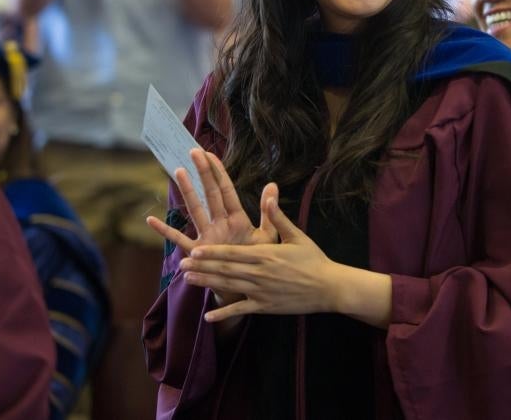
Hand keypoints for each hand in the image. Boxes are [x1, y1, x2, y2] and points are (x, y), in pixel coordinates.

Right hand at [146, 148, 278, 305]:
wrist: (246, 285)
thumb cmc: (256, 259)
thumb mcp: (266, 235)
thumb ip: (268, 212)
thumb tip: (273, 184)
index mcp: (236, 218)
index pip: (226, 190)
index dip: (219, 172)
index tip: (210, 154)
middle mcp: (219, 223)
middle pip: (210, 194)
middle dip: (203, 173)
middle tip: (194, 151)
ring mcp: (207, 236)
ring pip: (195, 209)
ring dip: (188, 192)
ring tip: (179, 172)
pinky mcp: (198, 251)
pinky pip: (178, 239)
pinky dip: (165, 231)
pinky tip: (151, 221)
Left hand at [177, 192, 343, 323]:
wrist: (328, 287)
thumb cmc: (313, 259)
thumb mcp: (297, 235)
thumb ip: (278, 217)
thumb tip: (269, 194)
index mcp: (265, 254)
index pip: (232, 252)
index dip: (211, 252)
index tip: (194, 249)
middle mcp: (259, 273)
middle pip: (225, 269)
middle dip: (202, 266)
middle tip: (181, 265)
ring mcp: (260, 292)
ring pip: (228, 287)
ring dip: (207, 283)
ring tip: (188, 280)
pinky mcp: (265, 307)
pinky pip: (241, 310)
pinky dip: (224, 314)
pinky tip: (209, 317)